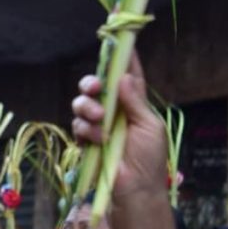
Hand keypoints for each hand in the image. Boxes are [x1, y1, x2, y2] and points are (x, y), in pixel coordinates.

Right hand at [71, 52, 166, 199]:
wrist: (135, 189)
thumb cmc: (149, 159)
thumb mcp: (149, 126)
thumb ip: (135, 102)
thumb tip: (123, 76)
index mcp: (134, 104)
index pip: (128, 75)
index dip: (124, 58)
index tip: (121, 39)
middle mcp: (114, 110)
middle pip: (96, 86)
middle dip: (92, 83)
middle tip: (95, 88)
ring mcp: (98, 125)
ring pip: (82, 104)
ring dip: (89, 109)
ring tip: (100, 121)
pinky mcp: (85, 140)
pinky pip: (77, 126)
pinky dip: (87, 131)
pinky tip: (98, 140)